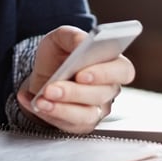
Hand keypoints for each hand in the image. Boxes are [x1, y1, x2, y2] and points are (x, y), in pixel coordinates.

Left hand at [16, 25, 135, 133]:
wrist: (43, 75)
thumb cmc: (59, 56)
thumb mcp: (61, 38)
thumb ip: (73, 36)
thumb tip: (82, 43)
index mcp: (112, 63)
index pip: (123, 71)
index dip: (105, 74)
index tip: (82, 73)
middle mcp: (109, 88)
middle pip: (102, 94)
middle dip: (75, 92)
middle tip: (53, 88)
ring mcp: (98, 108)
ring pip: (87, 114)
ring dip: (61, 107)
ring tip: (42, 98)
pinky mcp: (82, 124)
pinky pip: (70, 124)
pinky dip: (51, 114)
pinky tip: (38, 103)